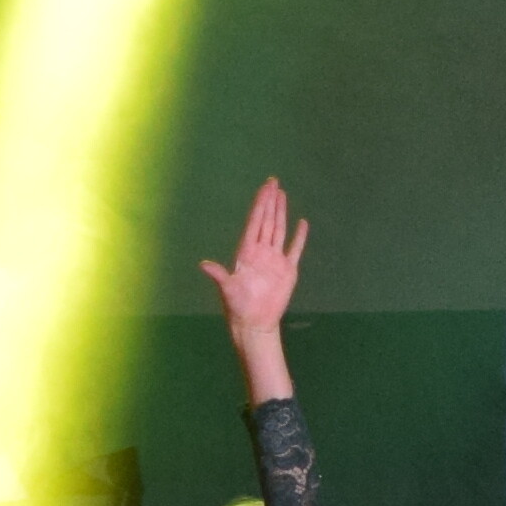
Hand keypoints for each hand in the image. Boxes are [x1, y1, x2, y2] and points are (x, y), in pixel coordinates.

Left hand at [199, 176, 304, 388]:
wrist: (255, 323)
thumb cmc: (238, 307)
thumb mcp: (227, 290)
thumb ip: (219, 275)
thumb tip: (204, 265)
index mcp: (246, 252)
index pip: (255, 222)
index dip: (260, 204)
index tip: (265, 188)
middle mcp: (261, 252)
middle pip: (267, 221)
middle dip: (270, 201)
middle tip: (273, 182)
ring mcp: (275, 259)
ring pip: (279, 230)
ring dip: (281, 213)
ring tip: (282, 195)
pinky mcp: (288, 270)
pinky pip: (295, 249)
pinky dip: (299, 237)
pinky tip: (302, 224)